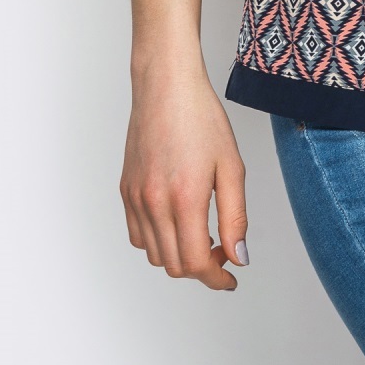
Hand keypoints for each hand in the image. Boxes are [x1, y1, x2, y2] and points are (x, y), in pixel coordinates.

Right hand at [120, 67, 248, 291]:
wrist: (166, 87)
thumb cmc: (201, 118)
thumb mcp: (231, 166)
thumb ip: (236, 217)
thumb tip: (239, 256)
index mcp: (184, 199)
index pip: (197, 263)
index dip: (217, 277)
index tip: (231, 277)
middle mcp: (154, 203)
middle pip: (175, 265)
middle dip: (202, 268)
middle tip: (223, 250)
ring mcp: (136, 199)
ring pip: (155, 255)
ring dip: (179, 256)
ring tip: (202, 233)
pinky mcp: (125, 191)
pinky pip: (138, 235)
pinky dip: (157, 241)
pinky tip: (177, 222)